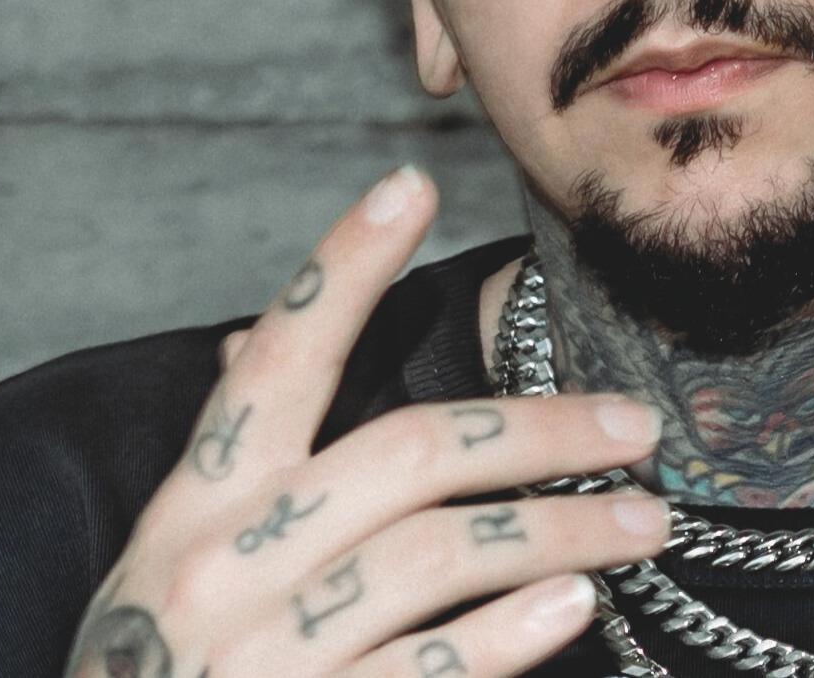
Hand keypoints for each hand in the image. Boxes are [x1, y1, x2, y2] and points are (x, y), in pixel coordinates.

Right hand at [63, 165, 669, 677]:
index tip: (411, 184)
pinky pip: (425, 666)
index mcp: (194, 506)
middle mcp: (221, 566)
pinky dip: (508, 633)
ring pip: (437, 554)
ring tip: (646, 522)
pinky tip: (574, 605)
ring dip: (560, 530)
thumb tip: (247, 341)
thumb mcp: (168, 567)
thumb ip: (229, 467)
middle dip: (539, 430)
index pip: (275, 360)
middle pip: (407, 454)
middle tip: (637, 425)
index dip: (342, 269)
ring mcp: (259, 653)